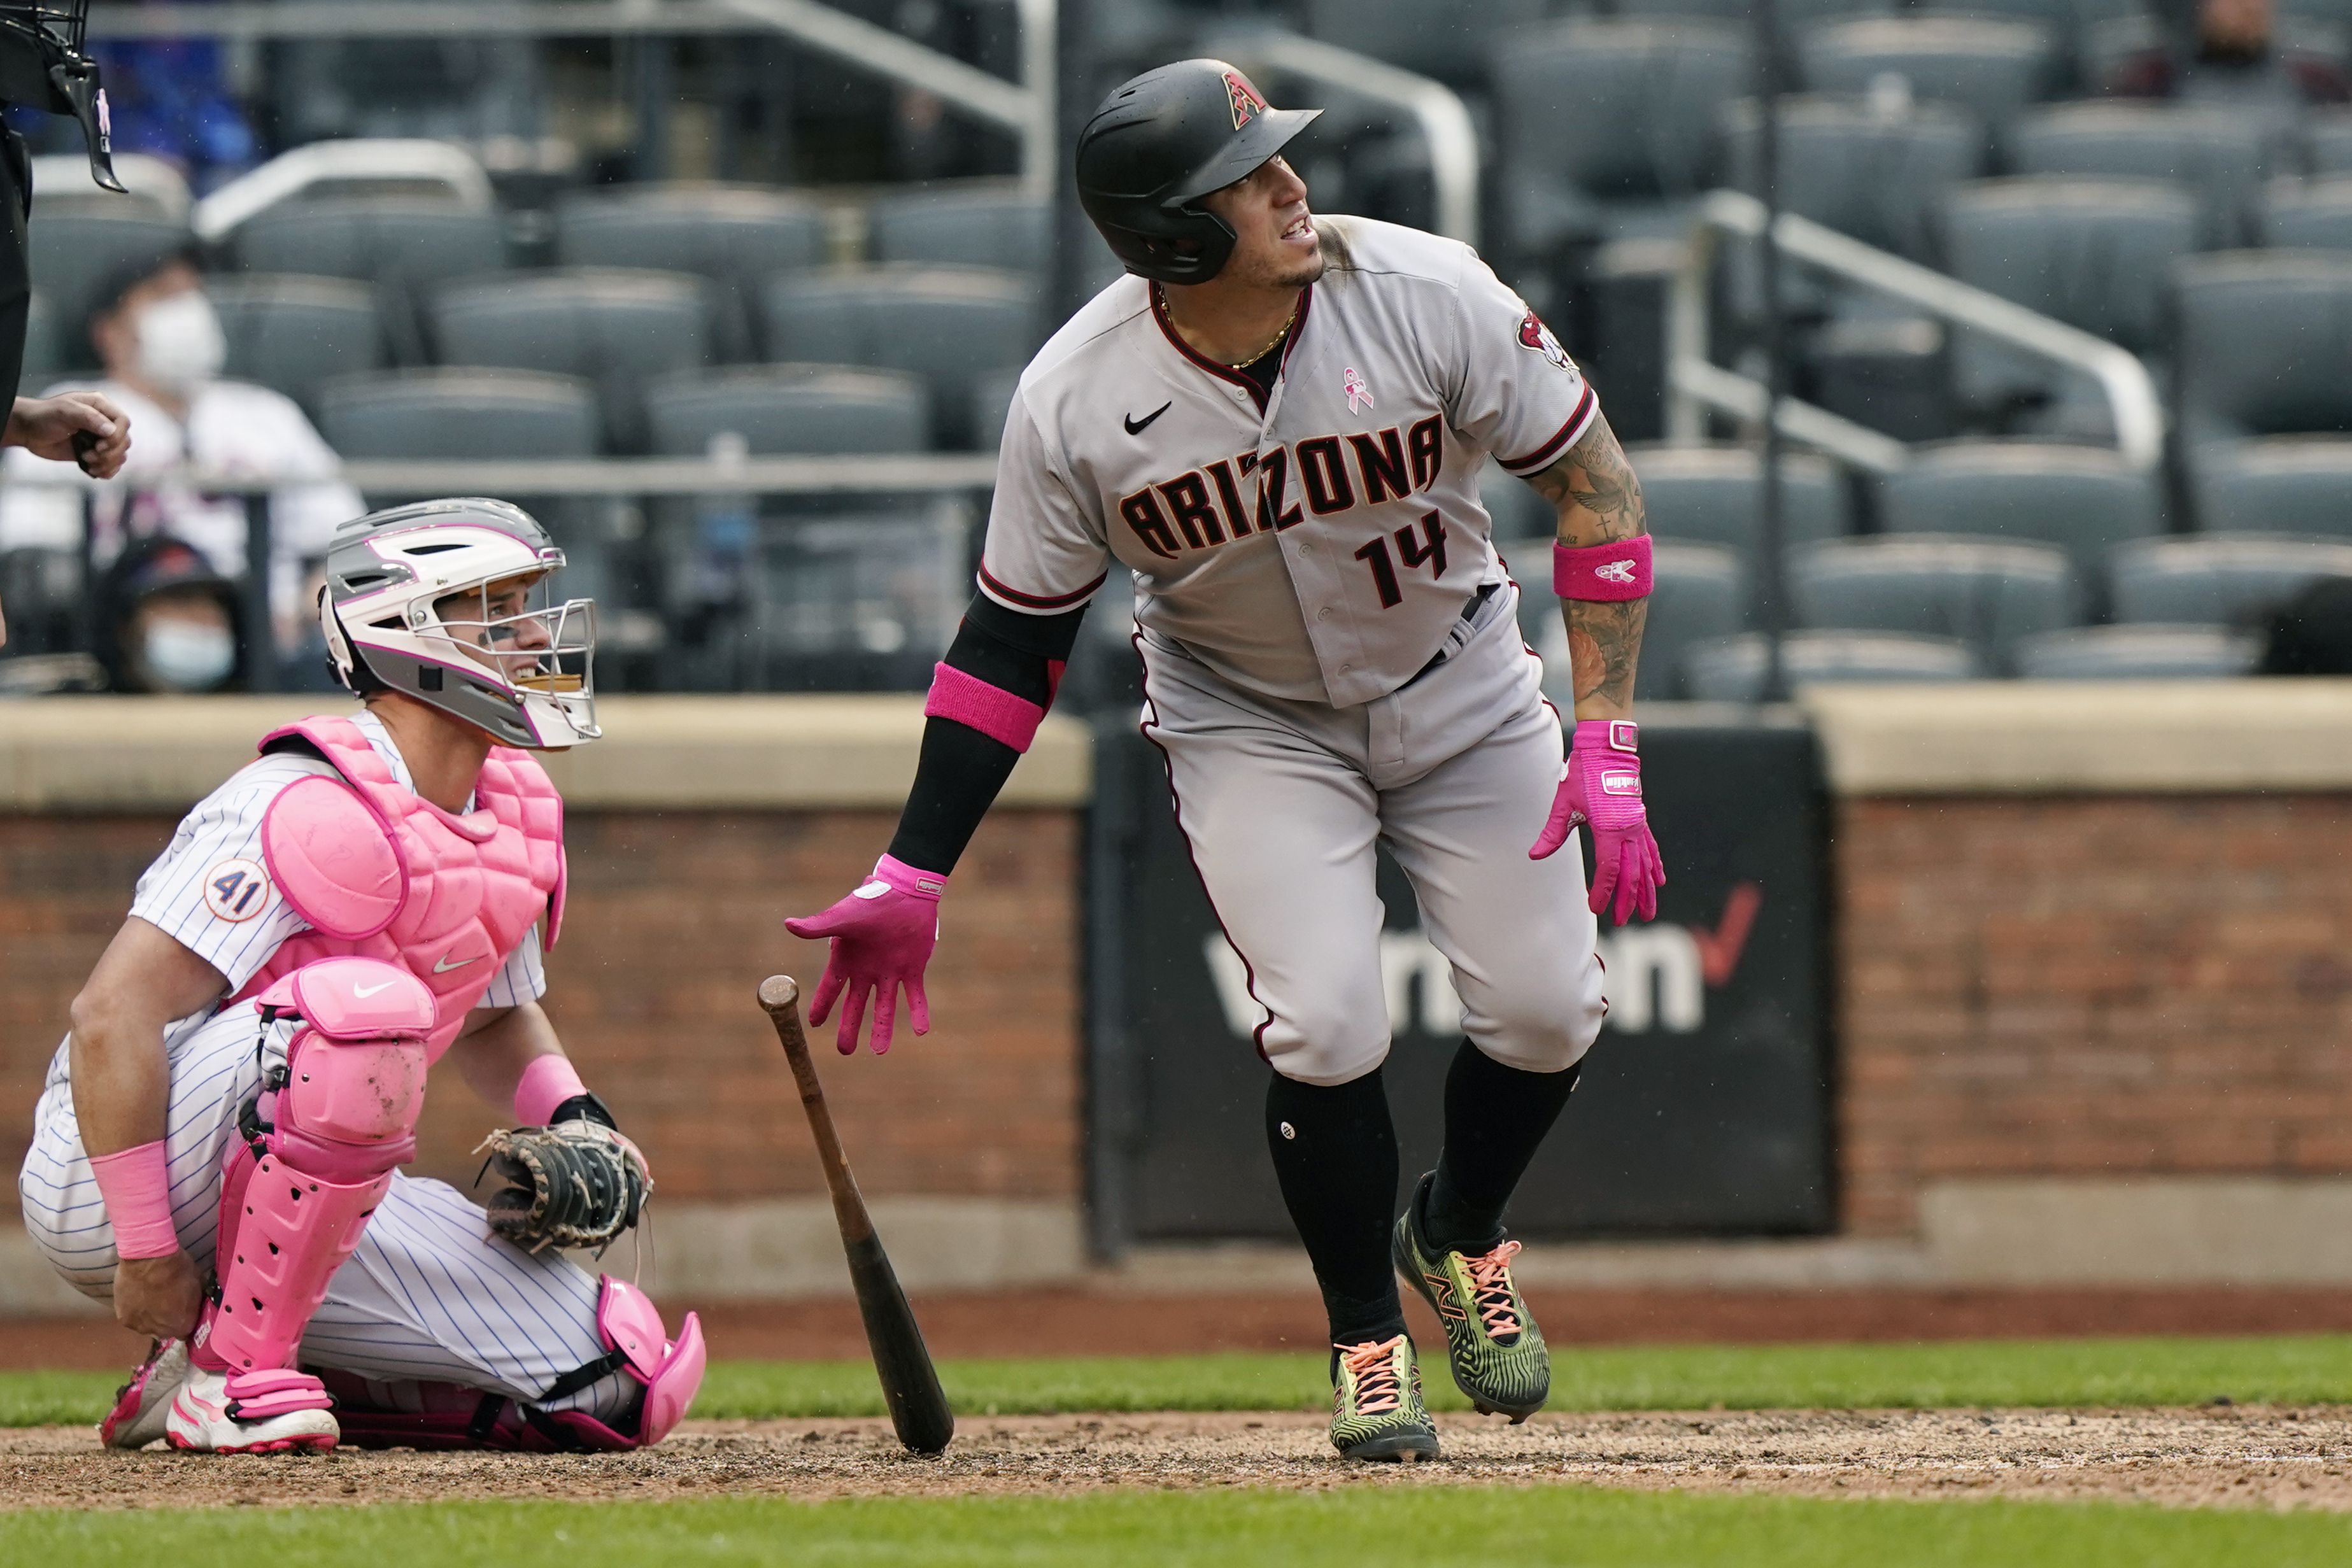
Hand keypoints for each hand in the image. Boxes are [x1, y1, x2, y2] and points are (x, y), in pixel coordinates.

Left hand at [6, 391, 130, 476]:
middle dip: (110, 453)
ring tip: (87, 462)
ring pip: (120, 455)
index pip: (123, 422)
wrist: (27, 431)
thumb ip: (89, 418)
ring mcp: (99, 439)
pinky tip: (92, 471)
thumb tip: (111, 431)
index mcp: (100, 407)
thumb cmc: (43, 416)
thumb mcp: (64, 411)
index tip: (99, 445)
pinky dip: (106, 471)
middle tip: (89, 455)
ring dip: (107, 463)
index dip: (117, 436)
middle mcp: (103, 422)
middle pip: (124, 441)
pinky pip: (111, 466)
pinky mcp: (93, 454)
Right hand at [114, 1251, 202, 1340]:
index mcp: (183, 1325)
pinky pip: (133, 1319)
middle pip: (166, 1331)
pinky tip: (137, 1298)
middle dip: (168, 1321)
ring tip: (150, 1300)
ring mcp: (141, 1328)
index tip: (183, 1311)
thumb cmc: (178, 1269)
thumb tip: (192, 1307)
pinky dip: (135, 1311)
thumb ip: (193, 1303)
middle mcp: (161, 1332)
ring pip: (148, 1327)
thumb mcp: (197, 1285)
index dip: (184, 1320)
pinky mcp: (124, 1320)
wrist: (148, 1260)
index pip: (186, 1331)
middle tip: (166, 1304)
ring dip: (150, 1317)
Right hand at [782, 856, 943, 1055]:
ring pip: (884, 1007)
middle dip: (849, 1028)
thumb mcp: (842, 917)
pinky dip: (918, 1013)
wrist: (906, 891)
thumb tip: (788, 924)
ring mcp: (890, 972)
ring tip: (879, 1051)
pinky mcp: (913, 969)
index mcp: (847, 960)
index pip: (830, 990)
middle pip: (855, 1006)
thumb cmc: (870, 901)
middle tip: (845, 1051)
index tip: (813, 1025)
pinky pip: (915, 996)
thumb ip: (818, 927)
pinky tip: (921, 1031)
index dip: (822, 1007)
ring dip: (882, 1029)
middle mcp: (867, 970)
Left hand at [1529, 718, 1664, 925]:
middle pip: (1631, 874)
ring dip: (1646, 891)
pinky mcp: (1641, 821)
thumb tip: (1535, 856)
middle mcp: (1628, 830)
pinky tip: (1660, 882)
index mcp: (1609, 829)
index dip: (1603, 892)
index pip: (1608, 871)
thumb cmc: (1583, 774)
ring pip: (1646, 866)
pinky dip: (1656, 867)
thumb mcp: (1563, 803)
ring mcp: (1638, 826)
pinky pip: (1652, 849)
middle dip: (1626, 900)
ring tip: (1648, 913)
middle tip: (1620, 921)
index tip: (1595, 907)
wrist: (1607, 749)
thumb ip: (1552, 833)